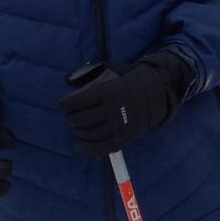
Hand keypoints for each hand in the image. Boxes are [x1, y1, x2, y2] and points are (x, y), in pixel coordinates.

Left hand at [60, 52, 199, 155]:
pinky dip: (86, 148)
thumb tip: (68, 80)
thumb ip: (92, 74)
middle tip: (71, 118)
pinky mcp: (124, 138)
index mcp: (106, 91)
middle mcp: (112, 109)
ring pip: (88, 134)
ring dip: (78, 133)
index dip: (64, 106)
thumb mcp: (112, 72)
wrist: (156, 92)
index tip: (62, 106)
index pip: (75, 103)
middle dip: (71, 120)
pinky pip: (100, 148)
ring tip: (78, 130)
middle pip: (79, 120)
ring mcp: (119, 125)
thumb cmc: (129, 80)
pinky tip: (80, 144)